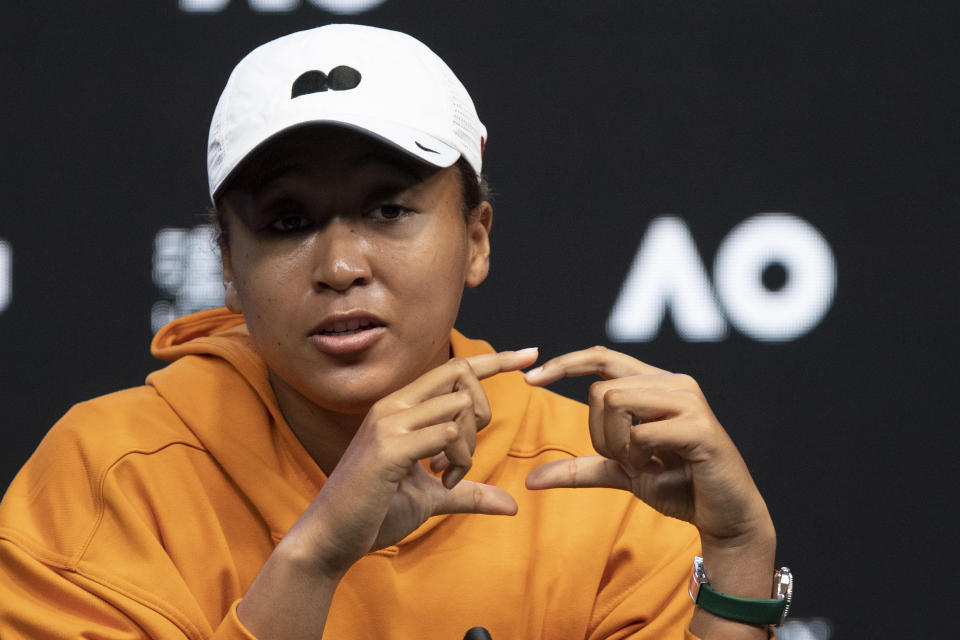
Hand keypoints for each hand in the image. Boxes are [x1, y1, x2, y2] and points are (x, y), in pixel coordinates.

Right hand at [284, 348, 537, 576]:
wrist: (330, 538)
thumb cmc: (374, 512)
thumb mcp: (430, 497)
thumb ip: (468, 493)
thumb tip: (511, 504)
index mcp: (399, 408)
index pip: (454, 367)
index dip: (495, 360)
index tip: (530, 354)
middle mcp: (393, 406)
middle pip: (462, 376)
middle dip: (481, 415)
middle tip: (463, 460)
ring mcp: (388, 424)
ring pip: (459, 408)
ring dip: (468, 449)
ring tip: (449, 478)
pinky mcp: (389, 447)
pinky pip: (447, 434)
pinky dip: (458, 461)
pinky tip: (442, 482)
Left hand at [523, 346, 771, 546]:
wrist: (725, 517)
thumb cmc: (678, 487)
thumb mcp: (620, 473)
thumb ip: (580, 469)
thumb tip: (530, 479)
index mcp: (656, 384)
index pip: (602, 357)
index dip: (565, 363)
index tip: (529, 378)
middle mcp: (674, 383)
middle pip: (601, 389)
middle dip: (598, 433)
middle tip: (624, 460)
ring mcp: (689, 401)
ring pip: (616, 402)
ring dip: (616, 444)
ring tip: (643, 464)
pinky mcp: (699, 427)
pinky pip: (640, 433)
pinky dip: (637, 458)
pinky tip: (659, 470)